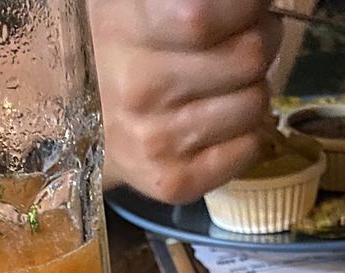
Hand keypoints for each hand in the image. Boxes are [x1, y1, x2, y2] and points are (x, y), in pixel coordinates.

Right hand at [89, 0, 282, 202]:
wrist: (87, 123)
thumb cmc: (125, 52)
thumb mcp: (139, 6)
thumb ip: (195, 1)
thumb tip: (253, 1)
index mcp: (124, 29)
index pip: (203, 16)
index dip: (245, 8)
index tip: (248, 6)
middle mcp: (138, 88)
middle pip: (247, 57)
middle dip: (258, 44)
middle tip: (240, 44)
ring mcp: (155, 141)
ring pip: (255, 103)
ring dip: (253, 90)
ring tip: (224, 87)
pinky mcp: (175, 182)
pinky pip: (250, 148)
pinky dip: (248, 133)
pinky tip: (220, 124)